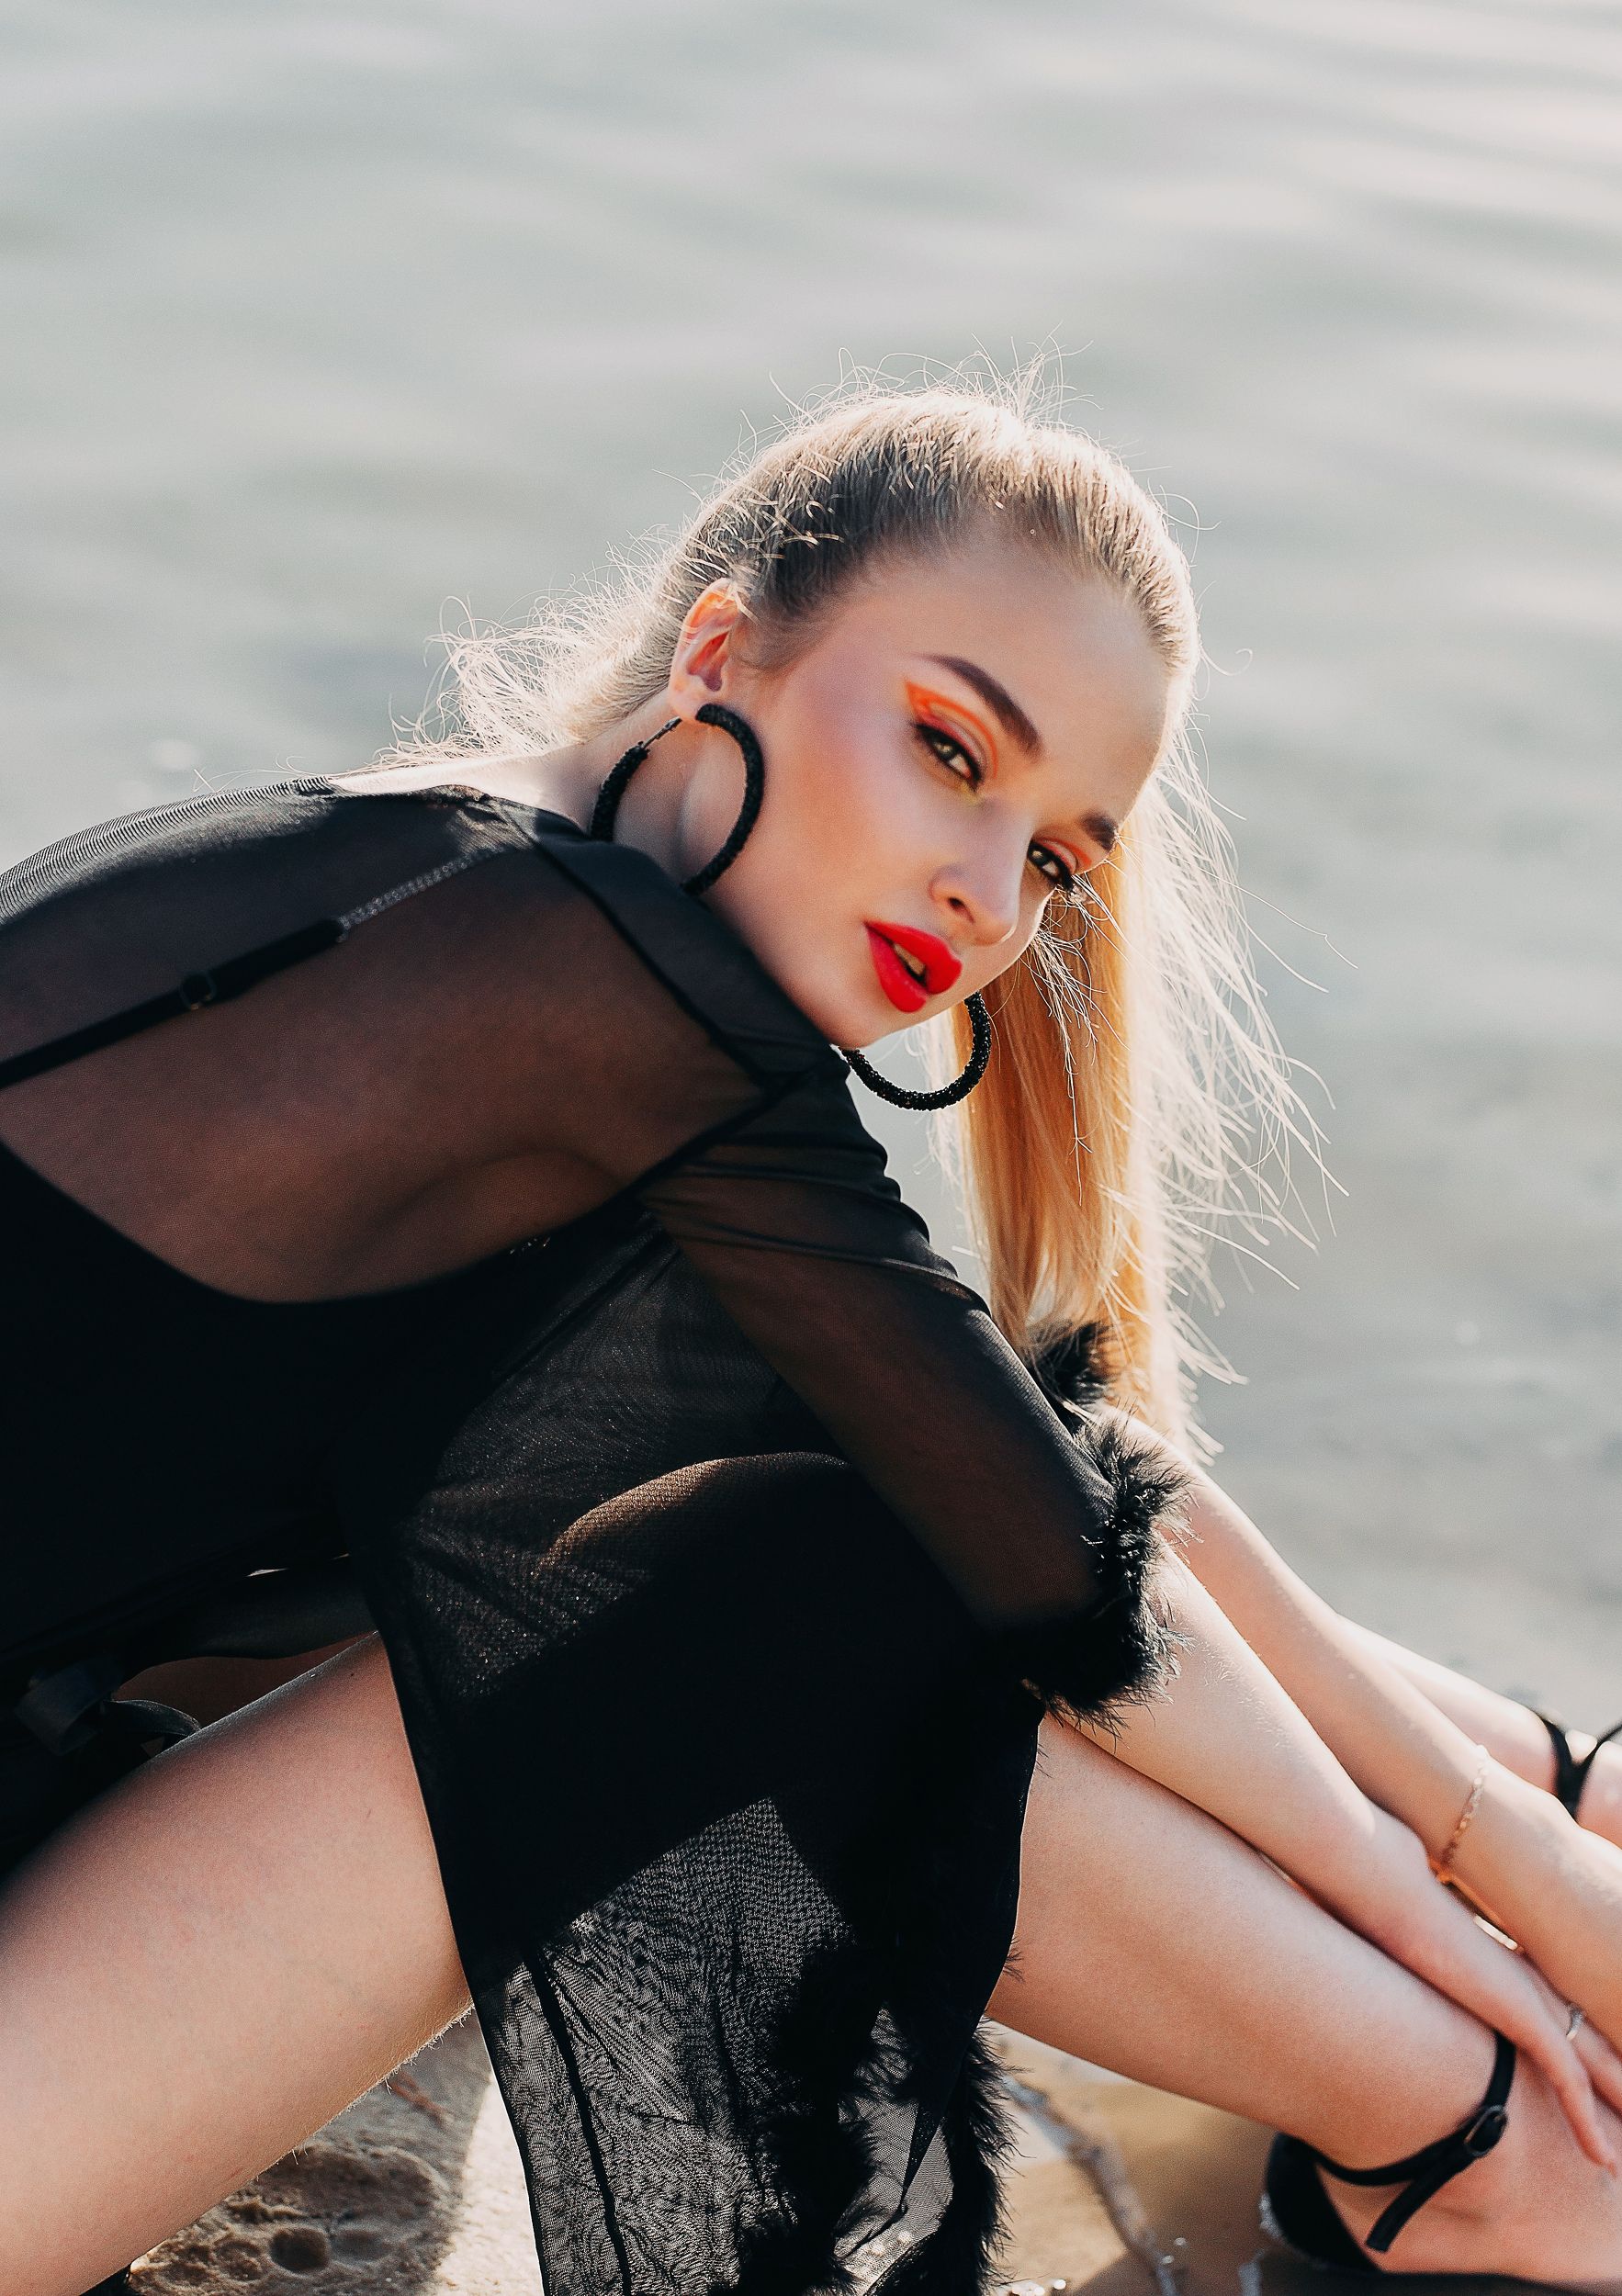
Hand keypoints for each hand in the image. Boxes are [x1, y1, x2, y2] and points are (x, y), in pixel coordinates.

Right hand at [1355, 1810, 1621, 2170]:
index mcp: (1506, 1961)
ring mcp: (1529, 1995)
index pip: (1561, 2015)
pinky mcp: (1520, 2011)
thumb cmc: (1379, 1895)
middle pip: (1592, 2043)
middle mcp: (1528, 1980)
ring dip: (1617, 2112)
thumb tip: (1375, 1956)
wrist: (1383, 1873)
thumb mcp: (1401, 1932)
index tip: (1603, 2080)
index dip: (1588, 2049)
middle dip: (1616, 2082)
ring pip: (1595, 2068)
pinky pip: (1569, 2080)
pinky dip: (1588, 2121)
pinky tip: (1602, 2158)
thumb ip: (1408, 1952)